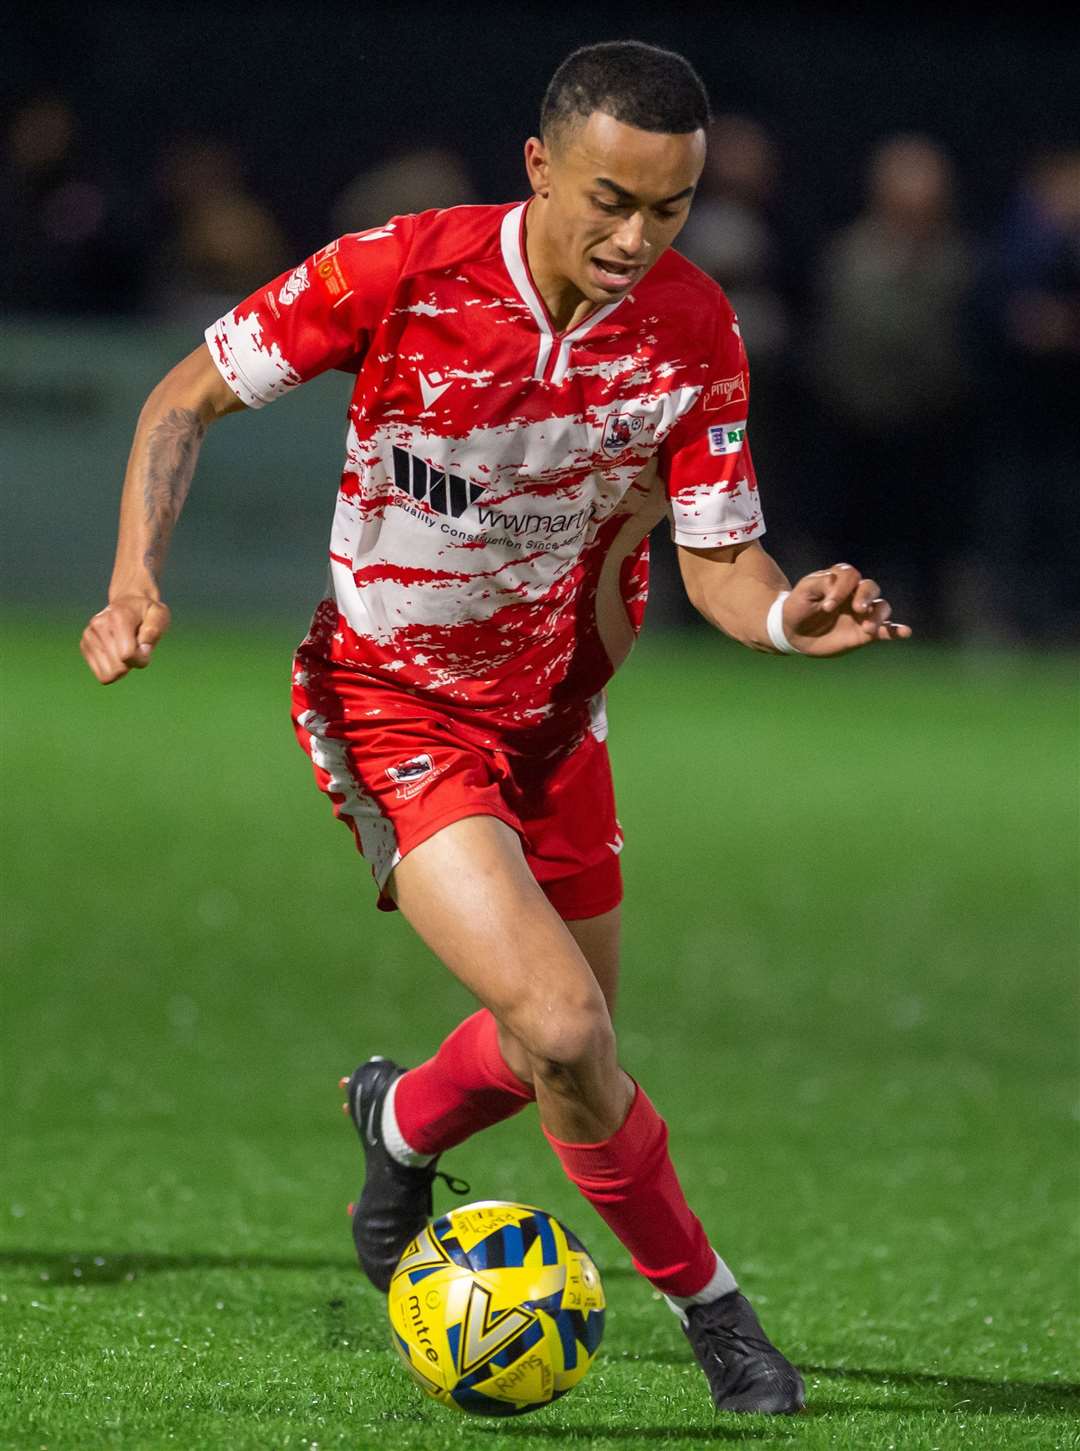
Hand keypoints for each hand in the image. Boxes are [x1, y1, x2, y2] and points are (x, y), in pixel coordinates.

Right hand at [79, 595, 171, 682]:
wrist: (128, 603)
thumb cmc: (147, 613)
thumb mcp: (159, 615)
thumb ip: (154, 630)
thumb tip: (143, 649)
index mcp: (118, 617)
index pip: (127, 655)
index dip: (142, 659)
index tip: (146, 649)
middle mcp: (99, 625)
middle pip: (118, 667)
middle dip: (132, 663)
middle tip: (137, 647)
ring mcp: (89, 635)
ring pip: (108, 675)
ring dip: (123, 667)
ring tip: (126, 649)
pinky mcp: (84, 646)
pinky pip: (102, 675)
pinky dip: (113, 669)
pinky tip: (117, 653)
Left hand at [783, 564, 910, 655]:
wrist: (794, 631)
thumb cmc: (799, 606)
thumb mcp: (804, 592)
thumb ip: (821, 583)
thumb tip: (836, 584)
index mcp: (841, 579)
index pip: (850, 576)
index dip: (841, 589)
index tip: (826, 606)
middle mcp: (855, 594)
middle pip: (871, 588)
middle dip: (866, 597)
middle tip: (857, 609)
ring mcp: (863, 613)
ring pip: (881, 607)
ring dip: (878, 616)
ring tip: (868, 628)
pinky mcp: (866, 633)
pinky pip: (886, 630)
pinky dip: (897, 630)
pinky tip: (906, 632)